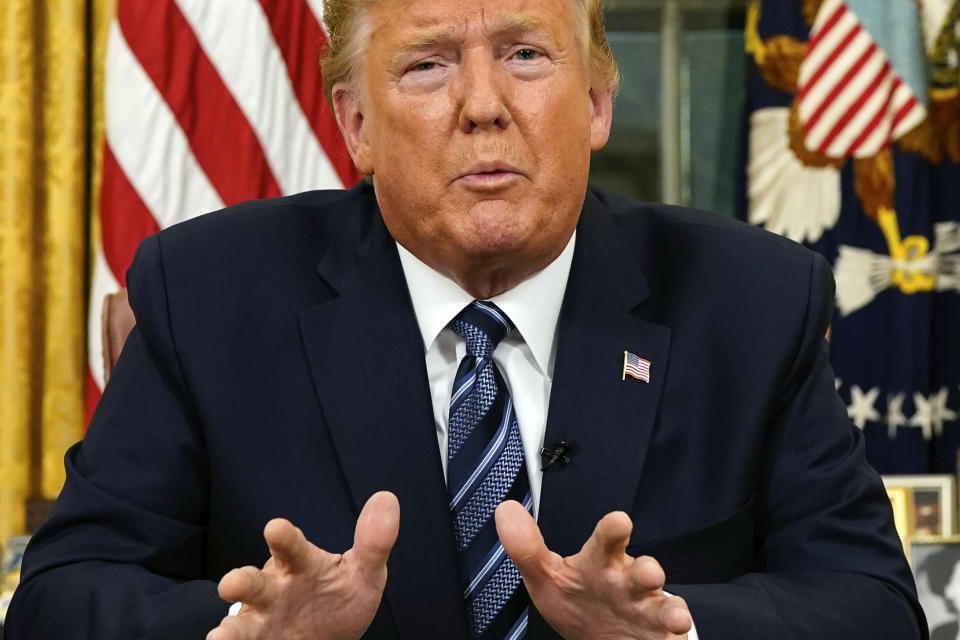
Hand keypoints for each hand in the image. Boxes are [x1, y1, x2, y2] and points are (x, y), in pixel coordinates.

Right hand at [207, 491, 399, 639]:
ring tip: (220, 637)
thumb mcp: (363, 573)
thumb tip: (387, 498)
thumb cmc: (340, 598)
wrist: (328, 638)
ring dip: (229, 630)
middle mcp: (274, 589)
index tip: (276, 528)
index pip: (291, 547)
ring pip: (241, 623)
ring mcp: (261, 618)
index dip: (283, 537)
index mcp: (300, 564)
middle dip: (241, 582)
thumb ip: (373, 542)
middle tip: (231, 584)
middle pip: (253, 582)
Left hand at [495, 501, 690, 639]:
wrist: (603, 638)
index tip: (619, 521)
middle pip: (645, 570)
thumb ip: (527, 548)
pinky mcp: (659, 635)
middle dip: (649, 569)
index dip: (614, 530)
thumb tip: (506, 512)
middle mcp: (629, 583)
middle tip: (649, 572)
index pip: (607, 541)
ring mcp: (647, 610)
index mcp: (602, 564)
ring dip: (671, 609)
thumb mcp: (548, 577)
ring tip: (673, 616)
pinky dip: (674, 637)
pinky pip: (671, 636)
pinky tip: (672, 638)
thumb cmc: (580, 601)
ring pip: (664, 605)